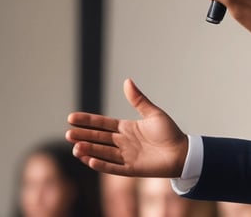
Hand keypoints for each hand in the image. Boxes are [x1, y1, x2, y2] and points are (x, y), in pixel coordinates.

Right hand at [65, 78, 187, 176]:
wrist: (182, 152)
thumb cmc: (169, 132)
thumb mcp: (153, 113)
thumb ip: (138, 100)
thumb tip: (127, 81)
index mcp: (126, 128)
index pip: (102, 124)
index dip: (87, 121)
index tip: (71, 117)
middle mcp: (122, 142)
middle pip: (98, 139)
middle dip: (83, 136)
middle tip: (68, 134)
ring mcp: (126, 156)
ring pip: (102, 153)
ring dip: (89, 151)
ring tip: (75, 147)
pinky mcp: (131, 169)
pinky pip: (113, 167)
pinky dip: (102, 165)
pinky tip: (90, 160)